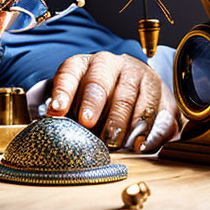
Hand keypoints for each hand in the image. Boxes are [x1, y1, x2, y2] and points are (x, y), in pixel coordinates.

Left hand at [46, 51, 179, 152]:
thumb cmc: (98, 101)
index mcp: (85, 64)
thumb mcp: (78, 101)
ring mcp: (139, 75)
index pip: (70, 72)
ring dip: (120, 121)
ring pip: (128, 95)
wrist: (137, 90)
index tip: (56, 110)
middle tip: (87, 123)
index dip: (62, 91)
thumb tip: (49, 126)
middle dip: (93, 102)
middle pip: (100, 79)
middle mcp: (112, 64)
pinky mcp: (161, 92)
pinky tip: (140, 145)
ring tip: (113, 142)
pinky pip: (157, 111)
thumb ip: (66, 112)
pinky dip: (149, 131)